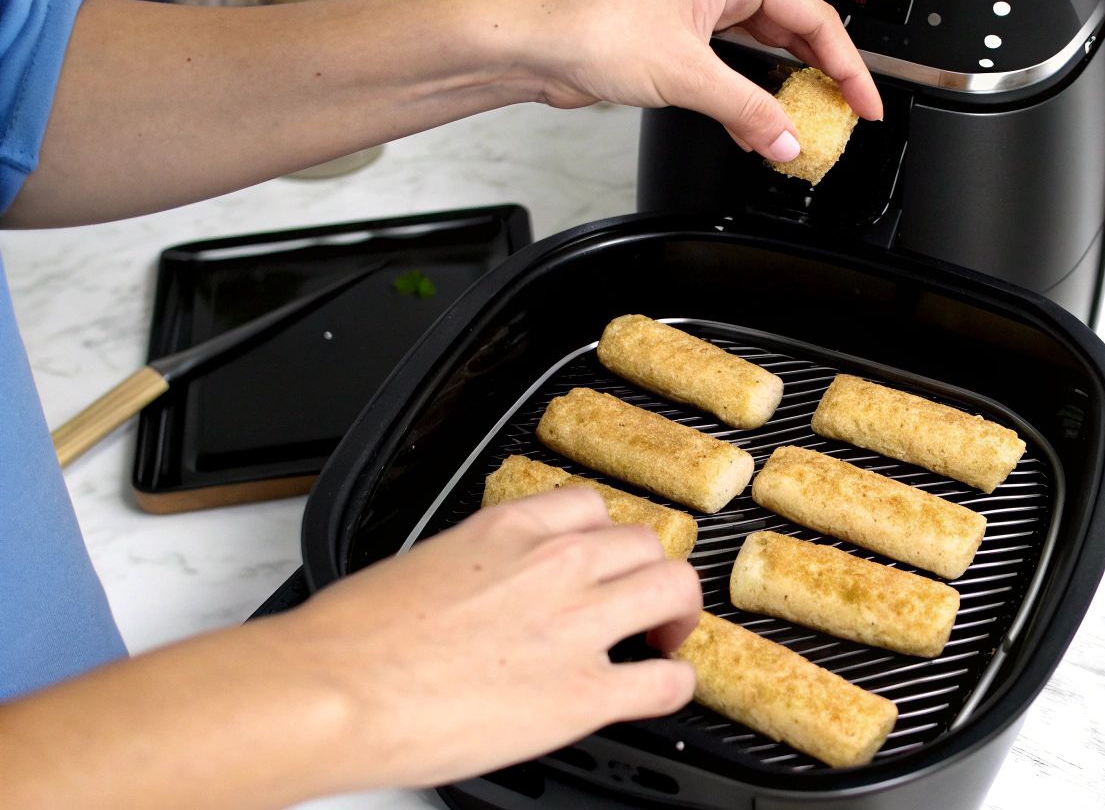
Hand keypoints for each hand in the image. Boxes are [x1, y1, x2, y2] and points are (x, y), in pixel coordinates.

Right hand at [272, 486, 700, 789]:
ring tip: (664, 638)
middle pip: (646, 544)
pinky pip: (667, 682)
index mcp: (510, 528)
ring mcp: (577, 627)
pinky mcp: (584, 694)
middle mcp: (556, 565)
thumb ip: (474, 567)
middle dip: (648, 573)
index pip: (590, 507)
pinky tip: (660, 690)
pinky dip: (676, 684)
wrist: (331, 691)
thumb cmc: (350, 638)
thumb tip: (479, 590)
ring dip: (677, 615)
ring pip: (674, 591)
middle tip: (641, 602)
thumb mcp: (422, 564)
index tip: (603, 559)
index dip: (605, 538)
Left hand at [523, 0, 884, 160]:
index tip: (865, 103)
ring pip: (768, 51)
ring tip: (808, 127)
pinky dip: (753, 97)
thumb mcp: (687, 76)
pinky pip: (739, 65)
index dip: (847, 66)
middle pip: (796, 31)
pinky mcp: (686, 33)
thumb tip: (787, 139)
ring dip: (785, 91)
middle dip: (820, 78)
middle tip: (844, 118)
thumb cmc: (594, 28)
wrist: (537, 44)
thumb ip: (748, 111)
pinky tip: (763, 126)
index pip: (813, 17)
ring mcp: (704, 5)